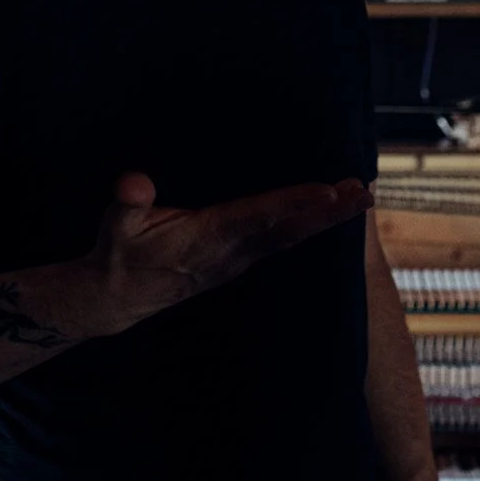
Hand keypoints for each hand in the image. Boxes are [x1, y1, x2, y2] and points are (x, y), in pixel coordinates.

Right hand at [75, 172, 372, 336]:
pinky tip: (330, 212)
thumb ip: (128, 203)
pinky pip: (283, 240)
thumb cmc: (120, 254)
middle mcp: (231, 251)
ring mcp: (238, 258)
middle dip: (328, 213)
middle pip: (289, 231)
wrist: (119, 297)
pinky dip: (310, 224)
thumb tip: (134, 183)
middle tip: (364, 192)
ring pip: (291, 237)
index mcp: (207, 237)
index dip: (293, 205)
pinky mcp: (239, 258)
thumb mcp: (116, 227)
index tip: (327, 192)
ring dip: (327, 219)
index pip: (258, 218)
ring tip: (360, 196)